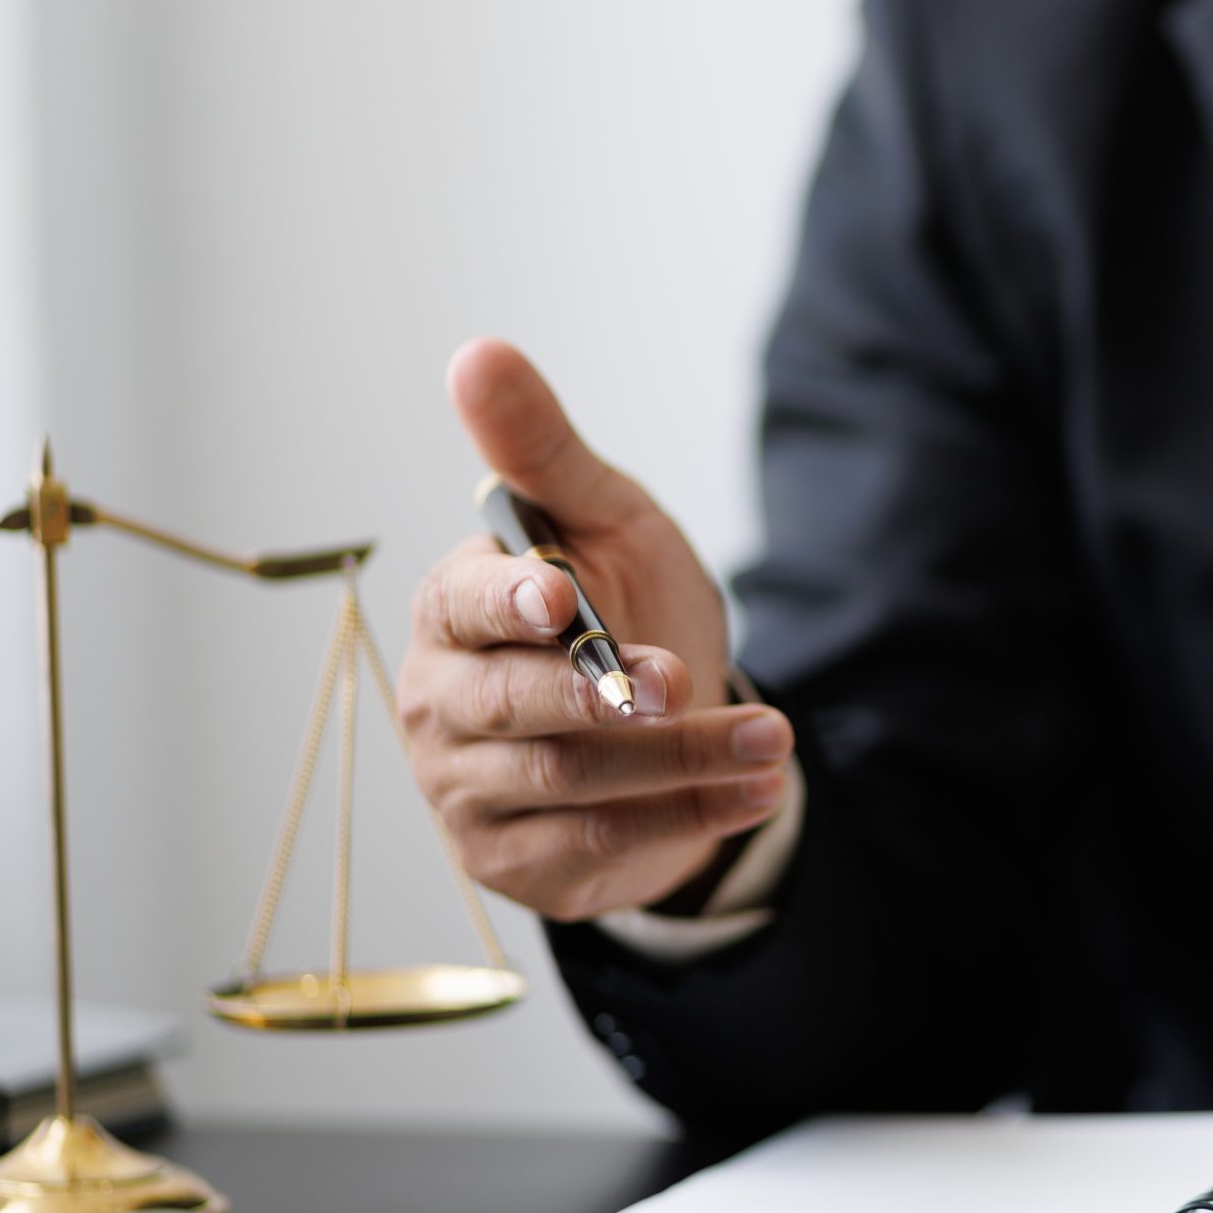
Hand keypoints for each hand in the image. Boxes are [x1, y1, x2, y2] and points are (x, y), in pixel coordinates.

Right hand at [397, 339, 792, 921]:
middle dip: (601, 696)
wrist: (663, 729)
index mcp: (452, 610)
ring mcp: (469, 790)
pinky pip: (597, 843)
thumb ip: (545, 450)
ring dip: (679, 760)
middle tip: (679, 681)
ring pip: (568, 780)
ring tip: (771, 740)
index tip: (564, 597)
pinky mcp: (513, 860)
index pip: (462, 605)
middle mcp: (441, 703)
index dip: (510, 601)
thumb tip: (477, 352)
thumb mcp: (603, 521)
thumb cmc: (621, 606)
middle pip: (510, 705)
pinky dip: (688, 817)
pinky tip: (758, 789)